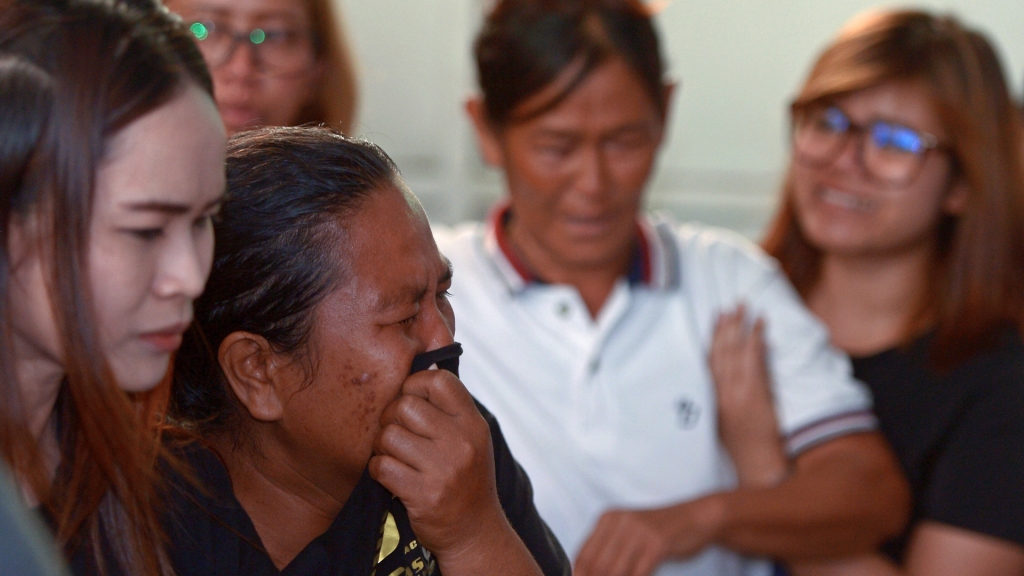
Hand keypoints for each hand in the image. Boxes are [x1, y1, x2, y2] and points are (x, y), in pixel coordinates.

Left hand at [368, 369, 504, 557]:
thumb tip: (422, 367)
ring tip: (394, 456)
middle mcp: (461, 443)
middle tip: (396, 434)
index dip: (415, 385)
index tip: (411, 401)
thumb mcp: (471, 439)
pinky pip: (382, 466)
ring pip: (388, 436)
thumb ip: (449, 409)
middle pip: (405, 406)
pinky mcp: (423, 494)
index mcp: (473, 424)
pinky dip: (378, 470)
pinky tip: (390, 475)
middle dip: (391, 418)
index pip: (439, 381)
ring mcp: (443, 469)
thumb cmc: (467, 479)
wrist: (475, 532)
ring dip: (383, 447)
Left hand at [574, 499, 723, 575]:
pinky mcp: (657, 543)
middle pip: (597, 566)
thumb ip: (609, 552)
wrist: (696, 518)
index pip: (583, 555)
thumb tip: (586, 574)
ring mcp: (639, 531)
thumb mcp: (629, 535)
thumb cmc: (660, 533)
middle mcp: (620, 521)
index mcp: (608, 519)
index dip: (579, 575)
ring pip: (615, 572)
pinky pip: (638, 573)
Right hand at [709, 305, 788, 486]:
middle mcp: (720, 391)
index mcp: (709, 397)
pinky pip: (755, 361)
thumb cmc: (739, 443)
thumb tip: (722, 369)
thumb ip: (720, 393)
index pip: (708, 359)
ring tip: (746, 308)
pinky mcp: (755, 394)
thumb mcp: (720, 418)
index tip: (716, 316)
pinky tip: (761, 327)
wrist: (756, 463)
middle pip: (721, 351)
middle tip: (732, 305)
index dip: (712, 336)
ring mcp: (737, 392)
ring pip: (736, 351)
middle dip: (727, 325)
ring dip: (742, 327)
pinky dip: (758, 341)